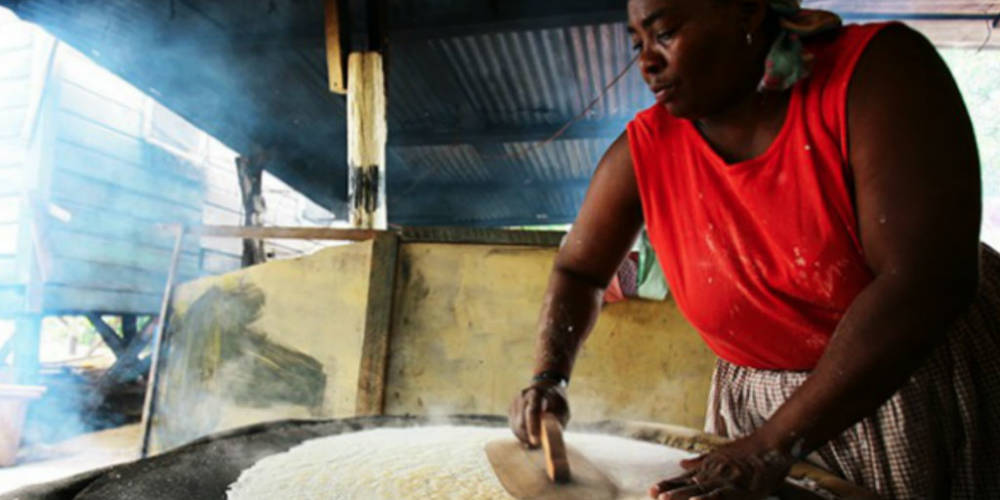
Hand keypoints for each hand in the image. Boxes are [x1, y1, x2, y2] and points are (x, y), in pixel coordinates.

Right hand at [508, 381, 569, 447]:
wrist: (546, 388)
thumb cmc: (557, 403)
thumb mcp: (563, 410)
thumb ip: (556, 422)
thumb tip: (548, 438)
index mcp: (537, 393)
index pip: (532, 411)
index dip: (533, 427)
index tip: (536, 441)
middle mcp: (523, 396)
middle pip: (521, 423)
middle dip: (529, 437)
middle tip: (539, 445)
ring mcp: (515, 403)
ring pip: (516, 428)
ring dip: (525, 438)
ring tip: (536, 440)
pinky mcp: (511, 410)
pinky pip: (514, 428)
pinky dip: (522, 435)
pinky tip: (530, 435)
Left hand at [649, 433, 793, 499]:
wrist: (771, 444)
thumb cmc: (749, 450)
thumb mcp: (721, 453)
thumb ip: (701, 461)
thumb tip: (681, 464)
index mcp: (709, 468)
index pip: (684, 479)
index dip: (668, 484)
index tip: (652, 490)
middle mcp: (714, 474)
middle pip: (688, 485)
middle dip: (670, 491)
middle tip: (653, 494)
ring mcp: (726, 481)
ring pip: (700, 490)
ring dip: (682, 495)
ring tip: (666, 499)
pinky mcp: (740, 489)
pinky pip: (721, 495)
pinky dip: (708, 499)